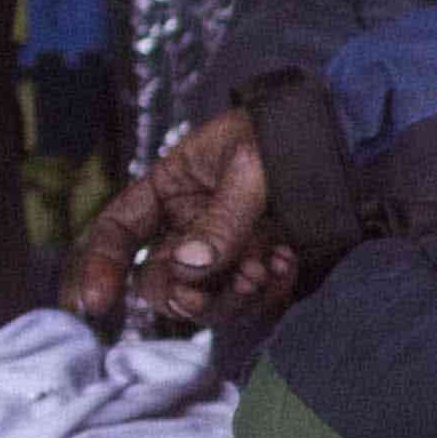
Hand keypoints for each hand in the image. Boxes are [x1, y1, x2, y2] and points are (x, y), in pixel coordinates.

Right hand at [64, 107, 301, 338]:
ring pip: (204, 302)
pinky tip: (286, 263)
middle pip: (158, 282)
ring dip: (231, 297)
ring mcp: (220, 254)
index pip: (118, 231)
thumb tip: (190, 268)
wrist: (341, 137)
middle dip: (185, 294)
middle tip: (232, 280)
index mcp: (167, 189)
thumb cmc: (283, 134)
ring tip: (266, 267)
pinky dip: (266, 294)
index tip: (95, 303)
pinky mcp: (255, 271)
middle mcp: (186, 228)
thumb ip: (222, 218)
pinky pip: (248, 303)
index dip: (99, 266)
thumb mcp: (250, 166)